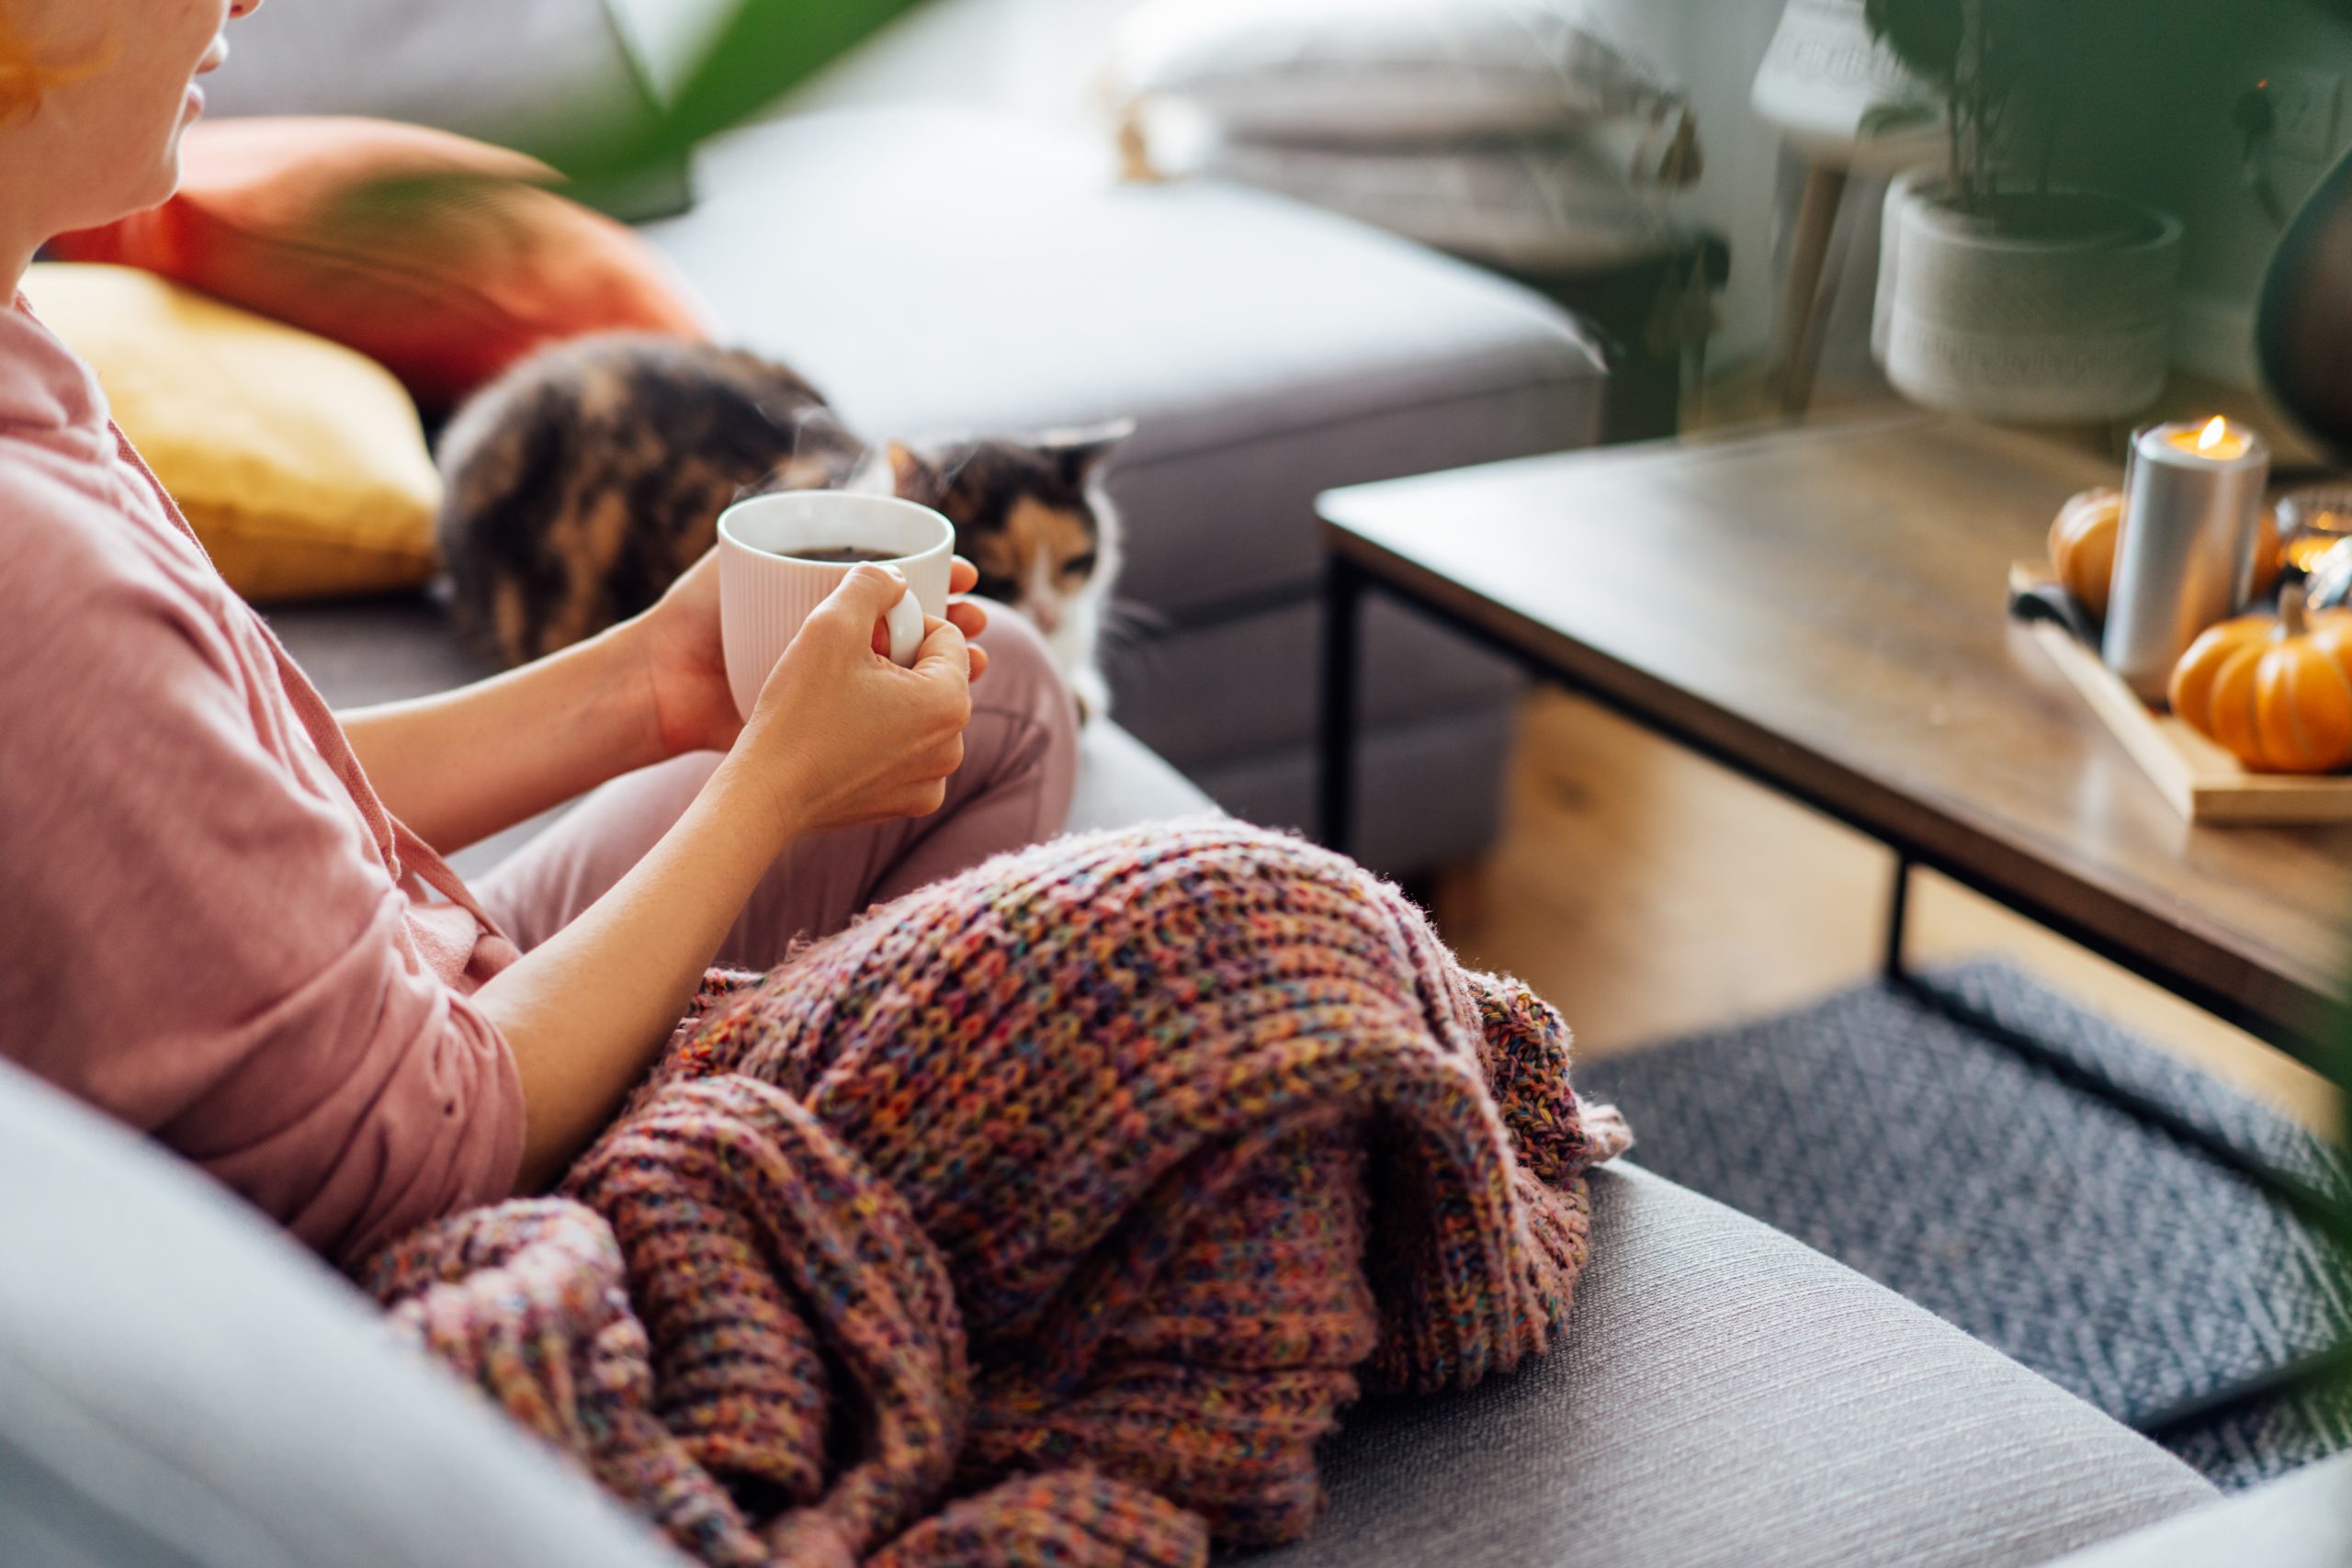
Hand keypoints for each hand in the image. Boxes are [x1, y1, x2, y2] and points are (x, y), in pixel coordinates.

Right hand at [728, 565, 981, 836]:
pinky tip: (840, 736)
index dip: (900, 627)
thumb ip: (871, 583)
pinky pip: (906, 752)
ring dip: (890, 698)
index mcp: (950, 701)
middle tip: (845, 671)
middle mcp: (953, 746)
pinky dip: (883, 738)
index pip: (946, 634)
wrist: (763, 795)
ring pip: (920, 713)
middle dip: (898, 663)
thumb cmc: (797, 711)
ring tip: (839, 703)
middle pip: (936, 675)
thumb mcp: (830, 625)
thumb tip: (896, 577)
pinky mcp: (907, 804)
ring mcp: (932, 781)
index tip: (858, 643)